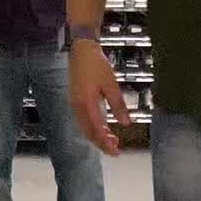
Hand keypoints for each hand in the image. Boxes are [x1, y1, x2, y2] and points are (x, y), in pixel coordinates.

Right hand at [69, 39, 128, 156]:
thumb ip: (118, 105)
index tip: (116, 151)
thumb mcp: (111, 84)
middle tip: (115, 150)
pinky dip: (92, 127)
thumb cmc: (96, 64)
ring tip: (111, 139)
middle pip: (88, 132)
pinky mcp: (75, 99)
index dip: (106, 143)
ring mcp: (75, 103)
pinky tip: (102, 126)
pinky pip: (83, 120)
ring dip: (97, 136)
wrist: (82, 49)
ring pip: (85, 127)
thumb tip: (126, 123)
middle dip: (101, 143)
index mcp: (86, 104)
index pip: (96, 130)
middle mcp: (78, 106)